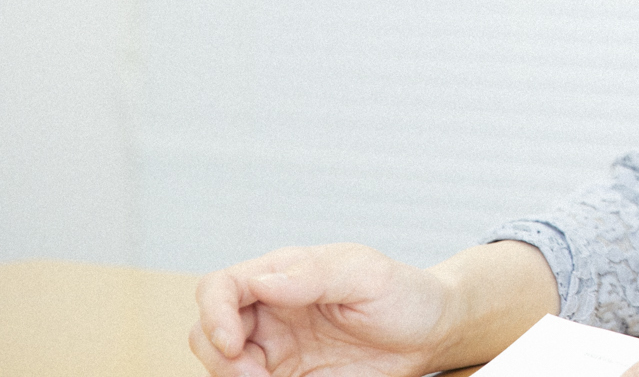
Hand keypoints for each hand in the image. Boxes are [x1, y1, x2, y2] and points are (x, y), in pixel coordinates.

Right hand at [189, 243, 451, 376]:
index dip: (214, 313)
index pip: (220, 287)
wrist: (430, 335)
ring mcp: (275, 345)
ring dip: (233, 376)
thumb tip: (263, 281)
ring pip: (221, 362)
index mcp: (284, 273)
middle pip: (207, 329)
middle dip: (218, 355)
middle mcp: (270, 308)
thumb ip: (316, 275)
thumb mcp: (368, 276)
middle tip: (256, 374)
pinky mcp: (286, 375)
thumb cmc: (404, 294)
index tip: (232, 342)